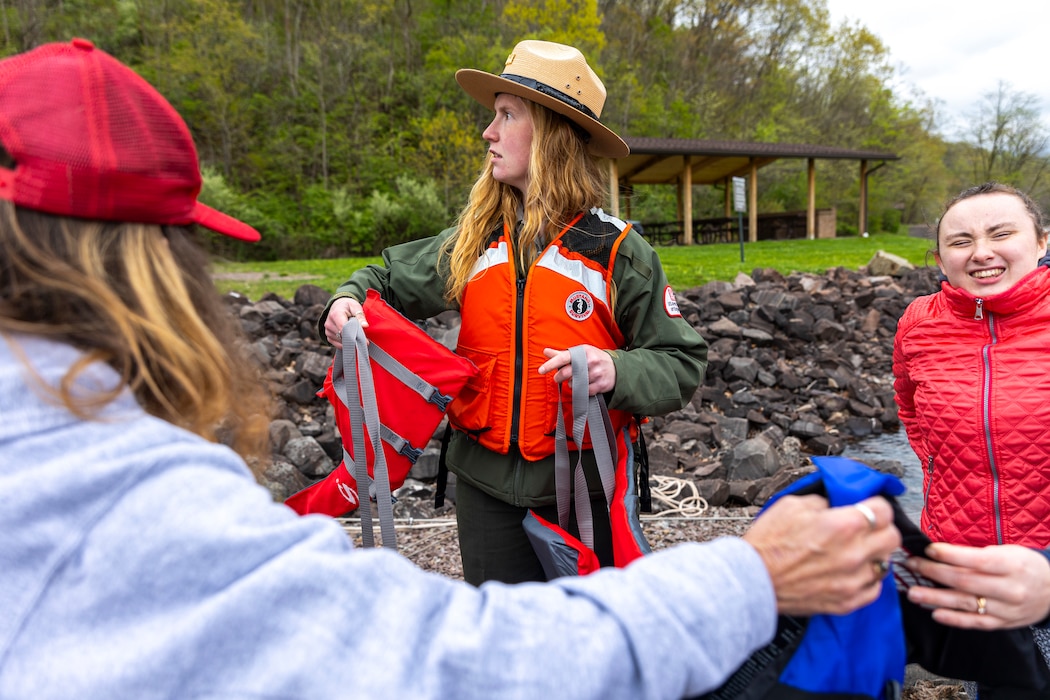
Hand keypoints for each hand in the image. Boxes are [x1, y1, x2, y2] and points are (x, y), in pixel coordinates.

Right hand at [323, 297, 365, 347]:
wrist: (338, 306)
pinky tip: (351, 339)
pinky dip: (345, 343)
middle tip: (364, 340)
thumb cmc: (348, 306)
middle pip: (343, 336)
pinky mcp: (328, 336)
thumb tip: (365, 325)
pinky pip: (337, 344)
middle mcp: (329, 323)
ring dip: (350, 341)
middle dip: (354, 339)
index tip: (365, 341)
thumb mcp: (356, 307)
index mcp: (336, 314)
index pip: (344, 328)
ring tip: (356, 335)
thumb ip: (360, 316)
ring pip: (341, 341)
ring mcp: (328, 331)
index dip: (354, 335)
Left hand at [538, 346, 615, 394]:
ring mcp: (596, 373)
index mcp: (583, 352)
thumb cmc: (593, 359)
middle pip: (567, 373)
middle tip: (559, 377)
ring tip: (578, 379)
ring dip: (572, 384)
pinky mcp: (601, 384)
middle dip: (559, 377)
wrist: (616, 368)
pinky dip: (582, 391)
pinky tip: (585, 385)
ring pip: (575, 384)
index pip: (563, 358)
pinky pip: (584, 392)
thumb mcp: (580, 353)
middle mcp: (590, 361)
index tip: (540, 370)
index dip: (550, 364)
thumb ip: (561, 354)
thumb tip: (545, 351)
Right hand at [743, 495, 899, 615]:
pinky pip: (875, 588)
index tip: (867, 508)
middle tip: (864, 529)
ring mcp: (853, 580)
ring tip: (854, 552)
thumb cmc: (768, 543)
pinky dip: (867, 578)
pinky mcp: (848, 601)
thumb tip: (838, 504)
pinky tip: (850, 572)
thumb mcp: (792, 505)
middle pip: (892, 537)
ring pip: (886, 563)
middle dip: (880, 529)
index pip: (884, 510)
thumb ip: (824, 502)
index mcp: (842, 525)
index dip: (874, 506)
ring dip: (873, 555)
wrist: (752, 579)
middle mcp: (854, 553)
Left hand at [905, 543, 1049, 628]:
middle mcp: (1010, 589)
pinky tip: (934, 613)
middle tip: (911, 566)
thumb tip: (940, 552)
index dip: (950, 555)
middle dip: (934, 573)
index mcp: (1012, 565)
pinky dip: (954, 619)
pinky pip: (975, 622)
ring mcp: (1007, 609)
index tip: (927, 549)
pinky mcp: (1003, 623)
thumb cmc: (1024, 565)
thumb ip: (977, 554)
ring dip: (935, 598)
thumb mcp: (1007, 552)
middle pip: (966, 582)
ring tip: (913, 593)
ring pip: (966, 604)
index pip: (977, 560)